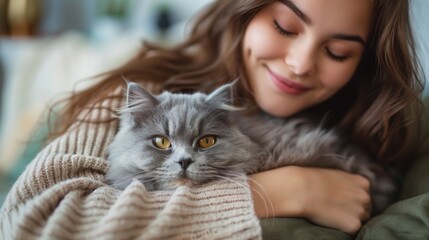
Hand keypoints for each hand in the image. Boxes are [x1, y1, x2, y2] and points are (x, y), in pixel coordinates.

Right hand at [249, 166, 370, 234]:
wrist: (301, 189)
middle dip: (354, 210)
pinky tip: (331, 221)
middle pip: (366, 208)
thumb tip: (346, 191)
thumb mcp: (335, 175)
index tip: (342, 201)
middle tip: (337, 210)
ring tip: (333, 215)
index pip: (365, 195)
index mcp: (363, 182)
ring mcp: (361, 211)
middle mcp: (365, 197)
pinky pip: (353, 231)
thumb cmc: (312, 179)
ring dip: (350, 219)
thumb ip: (347, 183)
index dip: (354, 199)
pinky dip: (343, 228)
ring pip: (361, 220)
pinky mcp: (353, 225)